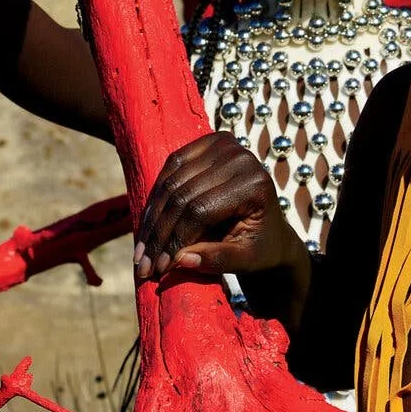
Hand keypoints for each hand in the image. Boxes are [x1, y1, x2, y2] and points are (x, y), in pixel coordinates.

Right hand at [134, 134, 295, 285]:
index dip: (175, 240)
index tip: (158, 268)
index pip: (200, 210)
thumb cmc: (260, 247)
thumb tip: (180, 261)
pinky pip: (170, 168)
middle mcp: (240, 157)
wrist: (270, 226)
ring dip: (152, 218)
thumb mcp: (246, 260)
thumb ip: (217, 260)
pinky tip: (148, 226)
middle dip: (159, 233)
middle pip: (182, 195)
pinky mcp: (208, 143)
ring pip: (171, 182)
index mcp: (254, 184)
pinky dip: (157, 197)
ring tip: (140, 252)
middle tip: (142, 265)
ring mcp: (224, 145)